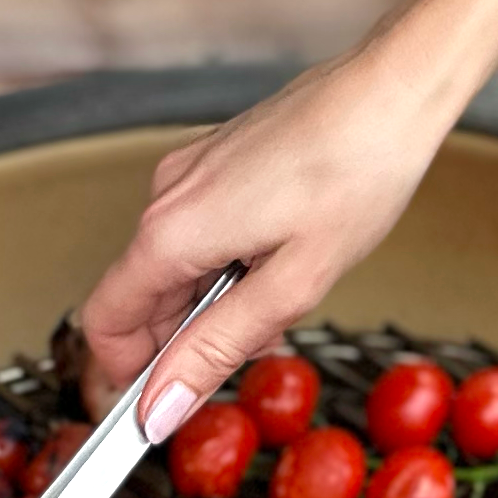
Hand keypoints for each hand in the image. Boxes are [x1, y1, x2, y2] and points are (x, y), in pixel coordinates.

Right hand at [77, 35, 461, 434]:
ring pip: (176, 264)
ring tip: (291, 286)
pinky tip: (290, 251)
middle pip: (142, 295)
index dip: (128, 372)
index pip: (104, 322)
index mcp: (171, 231)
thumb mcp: (293, 284)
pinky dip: (231, 259)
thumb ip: (218, 348)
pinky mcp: (216, 158)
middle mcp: (166, 195)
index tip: (166, 404)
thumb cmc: (357, 173)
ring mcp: (190, 171)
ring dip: (218, 298)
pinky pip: (200, 229)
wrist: (393, 90)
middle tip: (265, 339)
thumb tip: (160, 407)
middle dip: (189, 335)